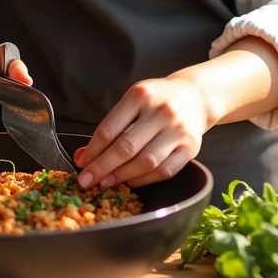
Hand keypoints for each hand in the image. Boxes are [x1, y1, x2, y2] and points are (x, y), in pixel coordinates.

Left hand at [74, 76, 208, 188]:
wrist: (196, 97)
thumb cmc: (157, 100)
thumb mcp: (133, 101)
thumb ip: (111, 127)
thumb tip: (83, 156)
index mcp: (141, 95)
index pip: (110, 128)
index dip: (93, 150)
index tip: (82, 164)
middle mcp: (162, 111)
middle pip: (126, 147)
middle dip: (103, 167)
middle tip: (86, 181)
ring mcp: (178, 130)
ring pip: (146, 162)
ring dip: (122, 176)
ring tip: (106, 182)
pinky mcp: (191, 148)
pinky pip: (164, 171)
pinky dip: (144, 180)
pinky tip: (130, 182)